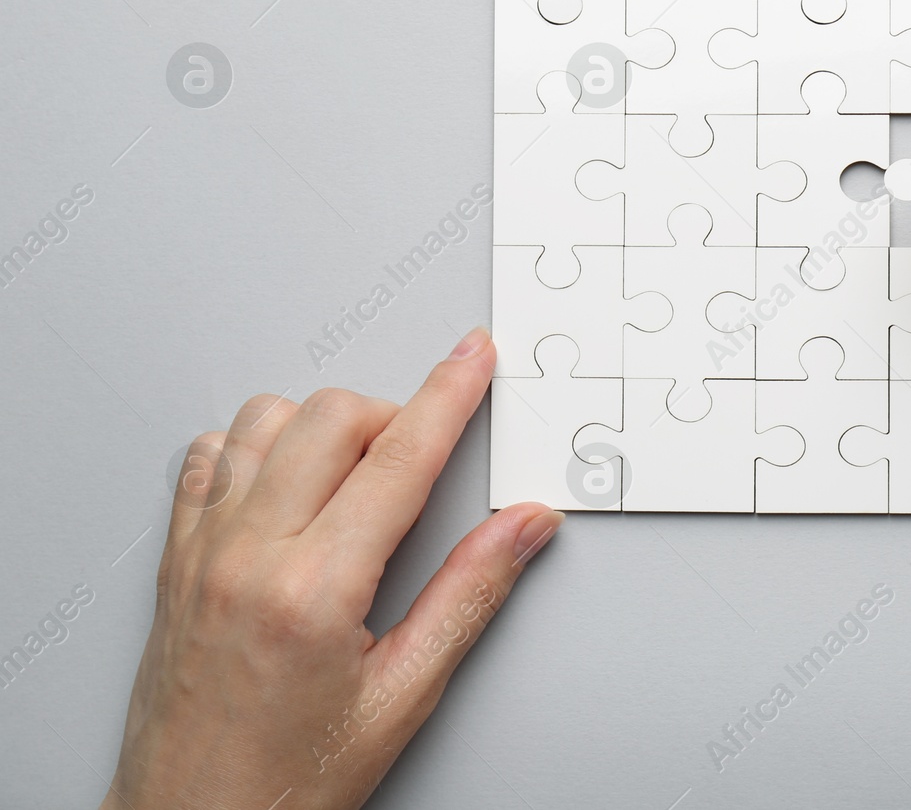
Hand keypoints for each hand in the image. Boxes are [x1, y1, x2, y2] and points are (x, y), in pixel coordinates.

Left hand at [103, 329, 562, 809]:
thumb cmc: (286, 782)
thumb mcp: (402, 696)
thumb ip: (470, 596)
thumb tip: (521, 529)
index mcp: (313, 590)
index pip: (399, 459)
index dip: (449, 395)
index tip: (474, 358)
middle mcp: (246, 555)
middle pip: (330, 417)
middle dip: (393, 412)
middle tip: (427, 451)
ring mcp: (201, 551)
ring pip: (264, 420)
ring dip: (323, 425)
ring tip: (359, 473)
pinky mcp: (175, 559)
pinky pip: (208, 457)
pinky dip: (254, 447)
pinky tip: (288, 484)